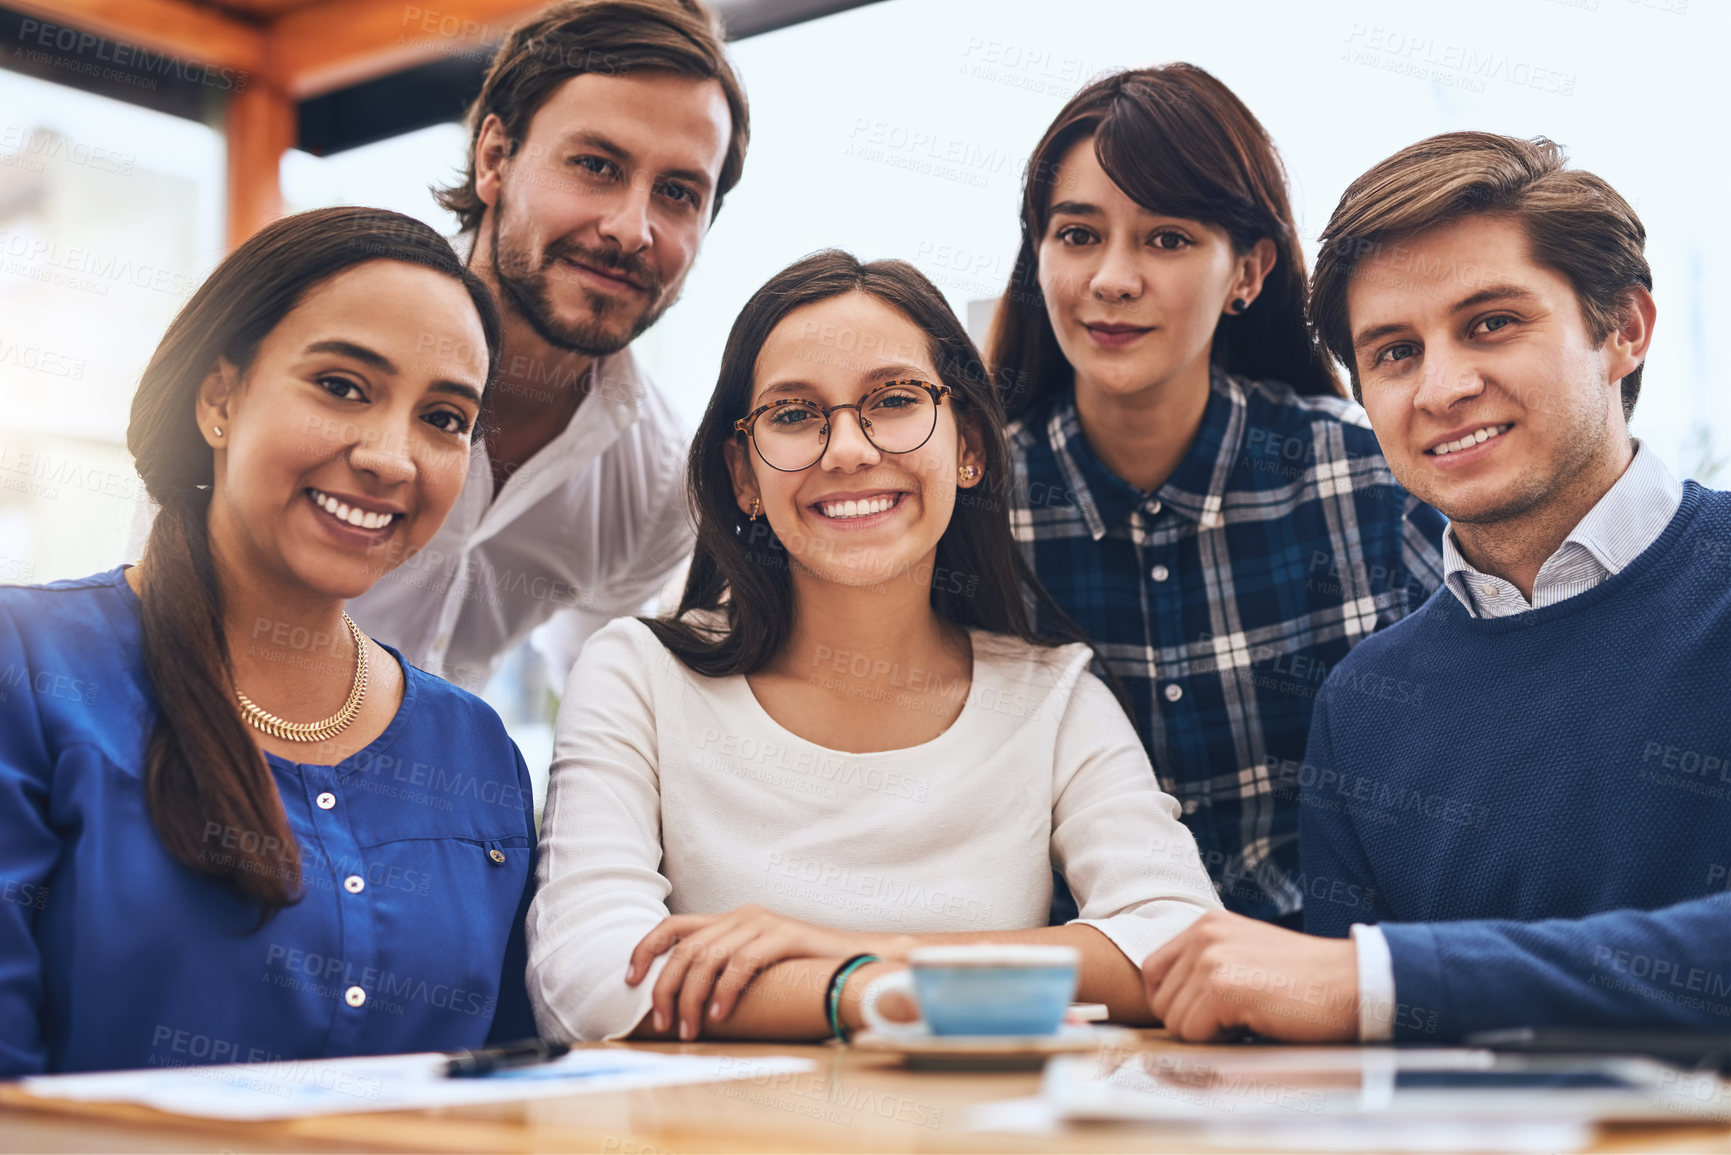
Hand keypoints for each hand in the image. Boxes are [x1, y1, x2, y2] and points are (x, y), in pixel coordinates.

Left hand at [626, 905, 891, 1038]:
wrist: (859, 959)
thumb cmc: (804, 972)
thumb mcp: (757, 968)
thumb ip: (726, 973)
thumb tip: (684, 1006)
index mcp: (730, 920)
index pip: (673, 926)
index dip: (645, 949)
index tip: (629, 980)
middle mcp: (741, 915)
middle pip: (685, 949)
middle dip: (666, 988)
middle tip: (664, 1023)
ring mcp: (763, 923)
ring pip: (708, 957)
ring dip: (691, 998)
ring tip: (690, 1029)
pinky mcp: (784, 935)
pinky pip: (742, 963)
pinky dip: (725, 991)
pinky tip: (719, 1014)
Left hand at [1141, 910, 1359, 1042]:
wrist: (1352, 983)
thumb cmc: (1305, 982)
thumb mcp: (1246, 957)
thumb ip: (1207, 969)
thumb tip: (1169, 1008)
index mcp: (1206, 925)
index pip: (1152, 972)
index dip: (1171, 1003)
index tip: (1201, 1017)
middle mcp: (1203, 935)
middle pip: (1160, 1000)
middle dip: (1191, 1022)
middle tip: (1235, 1019)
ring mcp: (1211, 959)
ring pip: (1175, 1021)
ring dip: (1207, 1033)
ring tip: (1248, 1018)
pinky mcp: (1222, 987)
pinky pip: (1193, 1033)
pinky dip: (1219, 1041)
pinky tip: (1253, 1024)